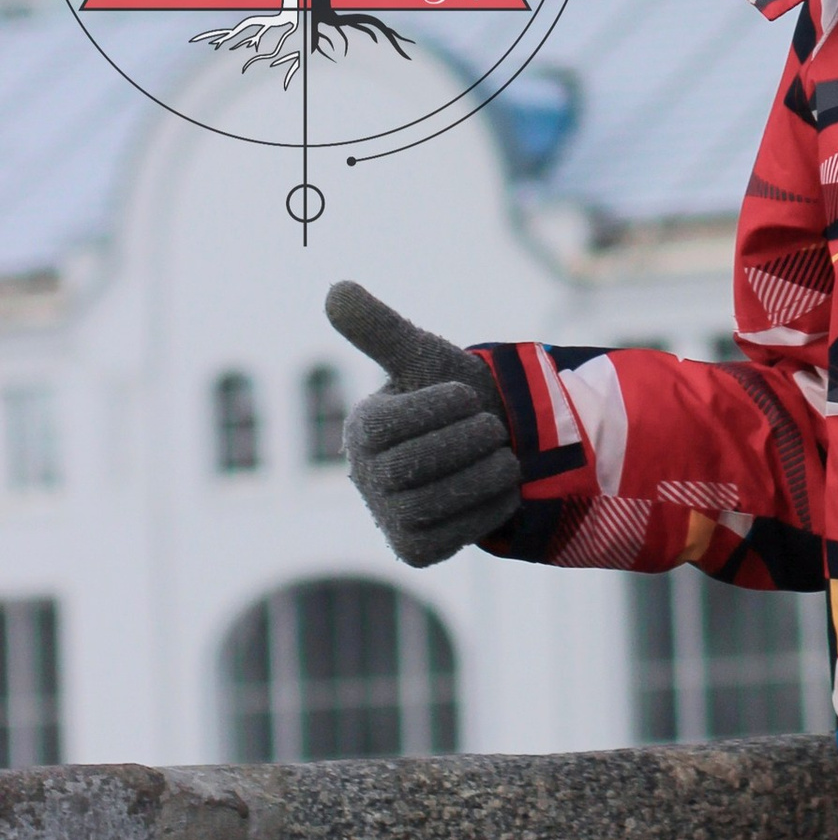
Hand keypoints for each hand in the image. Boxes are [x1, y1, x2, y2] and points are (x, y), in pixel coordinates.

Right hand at [328, 279, 523, 567]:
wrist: (492, 443)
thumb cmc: (452, 395)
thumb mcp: (422, 356)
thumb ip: (381, 327)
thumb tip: (335, 289)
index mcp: (362, 429)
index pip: (390, 427)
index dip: (442, 407)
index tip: (464, 396)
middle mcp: (366, 478)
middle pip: (414, 469)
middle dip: (469, 439)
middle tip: (490, 427)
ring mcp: (389, 519)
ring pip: (437, 504)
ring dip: (486, 472)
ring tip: (501, 454)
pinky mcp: (417, 550)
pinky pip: (457, 536)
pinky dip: (491, 505)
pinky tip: (499, 485)